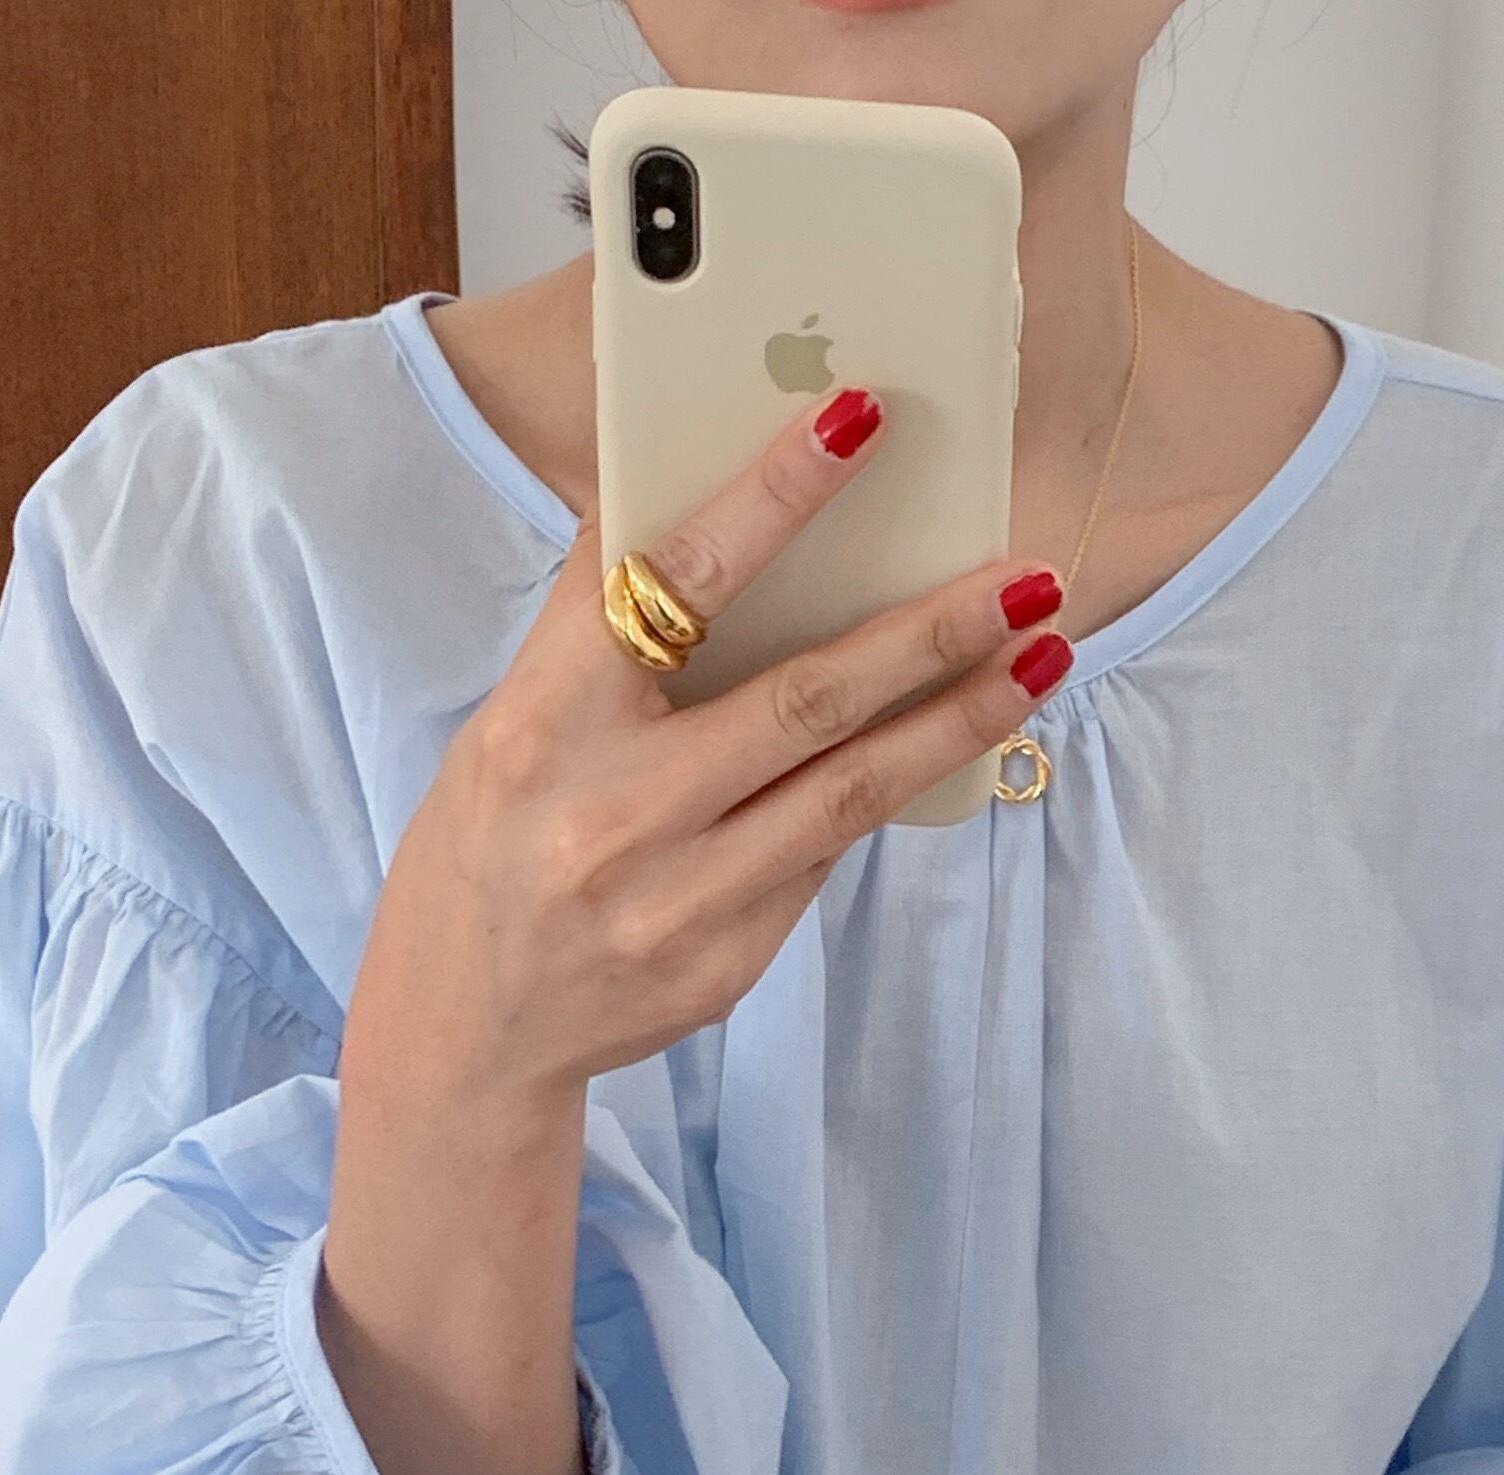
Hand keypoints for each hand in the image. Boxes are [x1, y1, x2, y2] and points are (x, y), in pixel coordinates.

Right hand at [315, 385, 1067, 1474]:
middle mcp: (617, 810)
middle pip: (807, 700)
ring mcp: (679, 899)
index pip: (678, 582)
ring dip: (958, 719)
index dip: (773, 495)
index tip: (859, 417)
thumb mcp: (519, 718)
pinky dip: (883, 791)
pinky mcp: (726, 961)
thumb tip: (692, 485)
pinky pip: (824, 857)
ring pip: (851, 790)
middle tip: (1031, 577)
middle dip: (933, 632)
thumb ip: (603, 622)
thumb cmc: (494, 839)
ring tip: (1040, 659)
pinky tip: (943, 743)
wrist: (463, 1028)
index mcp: (549, 719)